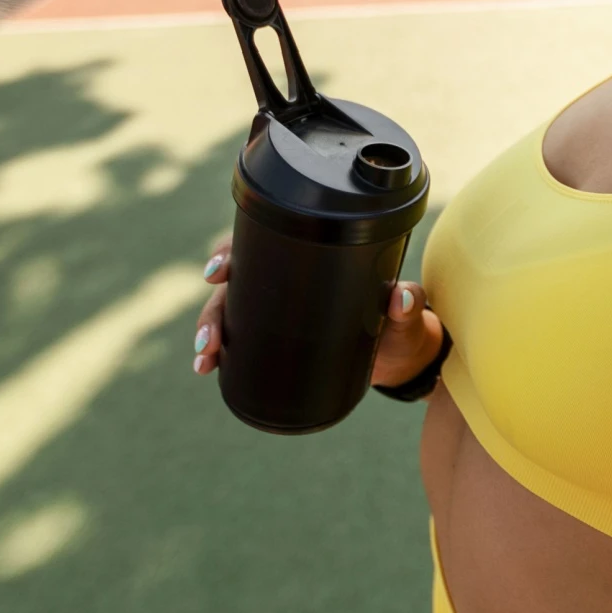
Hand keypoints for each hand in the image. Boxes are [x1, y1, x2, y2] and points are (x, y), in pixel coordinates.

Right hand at [190, 234, 447, 387]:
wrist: (399, 355)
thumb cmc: (400, 322)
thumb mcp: (403, 313)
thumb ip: (407, 304)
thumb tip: (400, 298)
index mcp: (312, 259)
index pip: (263, 244)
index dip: (232, 251)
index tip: (217, 270)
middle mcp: (289, 281)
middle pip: (237, 283)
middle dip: (213, 307)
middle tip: (209, 337)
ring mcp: (280, 311)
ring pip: (231, 312)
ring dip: (210, 332)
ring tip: (204, 360)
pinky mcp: (279, 339)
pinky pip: (241, 340)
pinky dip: (220, 353)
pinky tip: (207, 368)